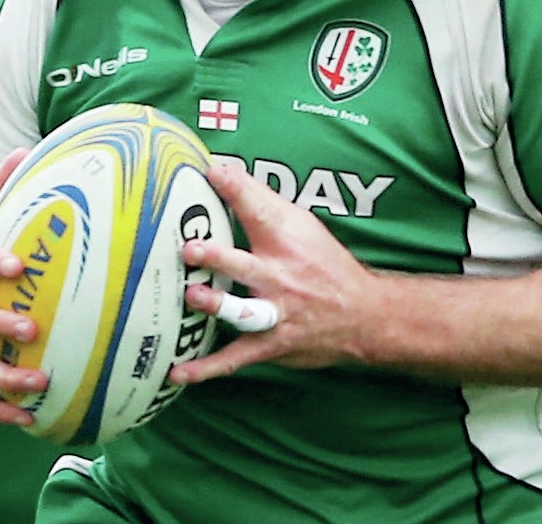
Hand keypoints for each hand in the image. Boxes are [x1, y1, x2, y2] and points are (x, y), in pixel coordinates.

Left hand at [170, 162, 377, 384]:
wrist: (364, 315)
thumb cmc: (324, 264)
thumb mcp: (302, 225)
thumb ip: (260, 201)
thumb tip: (220, 170)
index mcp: (286, 241)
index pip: (259, 209)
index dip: (236, 188)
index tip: (213, 171)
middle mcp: (280, 276)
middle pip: (245, 265)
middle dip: (218, 258)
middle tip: (191, 249)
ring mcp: (275, 313)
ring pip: (242, 310)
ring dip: (217, 305)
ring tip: (192, 298)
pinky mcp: (271, 344)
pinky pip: (236, 358)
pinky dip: (207, 368)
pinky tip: (178, 372)